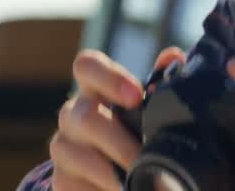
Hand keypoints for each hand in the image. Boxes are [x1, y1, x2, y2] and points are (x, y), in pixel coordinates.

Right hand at [49, 47, 184, 190]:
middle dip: (119, 140)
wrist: (113, 178)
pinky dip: (99, 190)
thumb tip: (174, 56)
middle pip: (85, 115)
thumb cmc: (136, 134)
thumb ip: (160, 82)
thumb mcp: (149, 112)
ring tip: (136, 182)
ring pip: (75, 153)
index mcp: (96, 89)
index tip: (136, 96)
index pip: (86, 66)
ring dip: (110, 172)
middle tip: (144, 156)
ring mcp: (63, 148)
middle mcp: (74, 115)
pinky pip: (71, 185)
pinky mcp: (61, 180)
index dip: (108, 77)